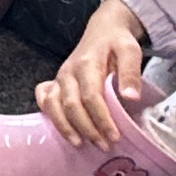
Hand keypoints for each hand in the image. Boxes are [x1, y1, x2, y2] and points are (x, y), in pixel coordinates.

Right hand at [36, 0, 151, 145]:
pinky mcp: (55, 81)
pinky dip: (49, 114)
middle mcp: (68, 72)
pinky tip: (62, 128)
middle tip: (104, 146)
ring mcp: (59, 77)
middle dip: (87, 129)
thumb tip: (131, 98)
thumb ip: (130, 73)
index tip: (114, 137)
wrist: (104, 29)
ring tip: (80, 144)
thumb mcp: (130, 50)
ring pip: (53, 105)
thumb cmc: (117, 42)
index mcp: (87, 64)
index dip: (101, 119)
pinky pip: (43, 98)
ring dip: (65, 127)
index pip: (91, 97)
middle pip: (71, 105)